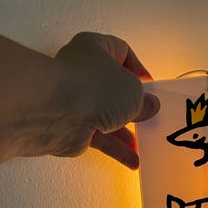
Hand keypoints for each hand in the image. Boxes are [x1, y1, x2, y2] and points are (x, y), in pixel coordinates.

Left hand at [37, 32, 159, 168]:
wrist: (57, 112)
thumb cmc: (90, 87)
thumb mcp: (133, 92)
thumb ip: (144, 100)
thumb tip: (149, 106)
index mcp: (95, 49)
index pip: (121, 53)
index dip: (138, 70)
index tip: (150, 88)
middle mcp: (83, 73)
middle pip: (114, 90)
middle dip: (132, 106)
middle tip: (147, 116)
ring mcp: (76, 101)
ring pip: (106, 117)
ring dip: (126, 132)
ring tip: (143, 143)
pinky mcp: (73, 127)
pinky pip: (99, 138)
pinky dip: (116, 148)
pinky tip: (131, 158)